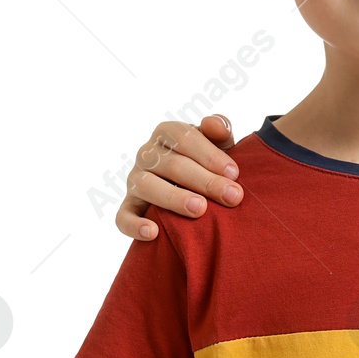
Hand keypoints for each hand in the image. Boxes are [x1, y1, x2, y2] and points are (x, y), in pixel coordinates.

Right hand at [117, 115, 242, 240]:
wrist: (192, 185)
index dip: (210, 154)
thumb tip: (216, 124)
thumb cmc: (208, 161)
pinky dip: (135, 225)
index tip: (234, 173)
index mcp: (167, 133)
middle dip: (205, 180)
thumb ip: (219, 130)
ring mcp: (134, 180)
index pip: (184, 137)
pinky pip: (123, 216)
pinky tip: (153, 233)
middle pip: (172, 164)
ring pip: (147, 186)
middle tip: (232, 196)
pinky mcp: (129, 206)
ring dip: (174, 198)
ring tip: (200, 209)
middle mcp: (147, 154)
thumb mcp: (218, 143)